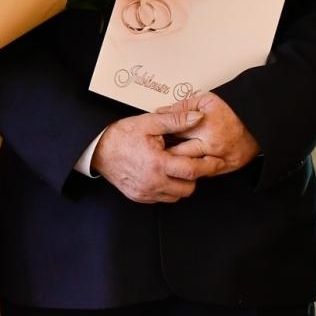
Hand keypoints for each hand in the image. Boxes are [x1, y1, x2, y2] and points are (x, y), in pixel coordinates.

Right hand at [92, 109, 220, 203]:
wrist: (97, 150)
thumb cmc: (122, 135)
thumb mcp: (149, 122)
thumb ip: (176, 120)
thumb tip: (198, 117)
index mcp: (157, 164)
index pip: (192, 171)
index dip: (208, 166)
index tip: (217, 161)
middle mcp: (152, 183)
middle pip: (188, 188)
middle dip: (194, 176)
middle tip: (190, 162)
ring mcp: (145, 193)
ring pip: (176, 196)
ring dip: (181, 183)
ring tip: (174, 167)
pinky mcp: (139, 197)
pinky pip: (162, 198)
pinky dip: (167, 188)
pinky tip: (162, 174)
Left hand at [161, 91, 258, 174]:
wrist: (259, 119)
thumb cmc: (232, 108)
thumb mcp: (205, 100)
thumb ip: (182, 107)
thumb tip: (160, 111)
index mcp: (204, 126)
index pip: (175, 135)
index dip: (161, 138)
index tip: (152, 141)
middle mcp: (212, 144)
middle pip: (181, 155)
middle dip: (166, 156)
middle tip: (155, 155)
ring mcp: (221, 157)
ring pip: (192, 168)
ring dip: (179, 166)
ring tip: (168, 164)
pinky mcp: (229, 166)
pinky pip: (206, 173)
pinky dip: (195, 171)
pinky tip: (186, 167)